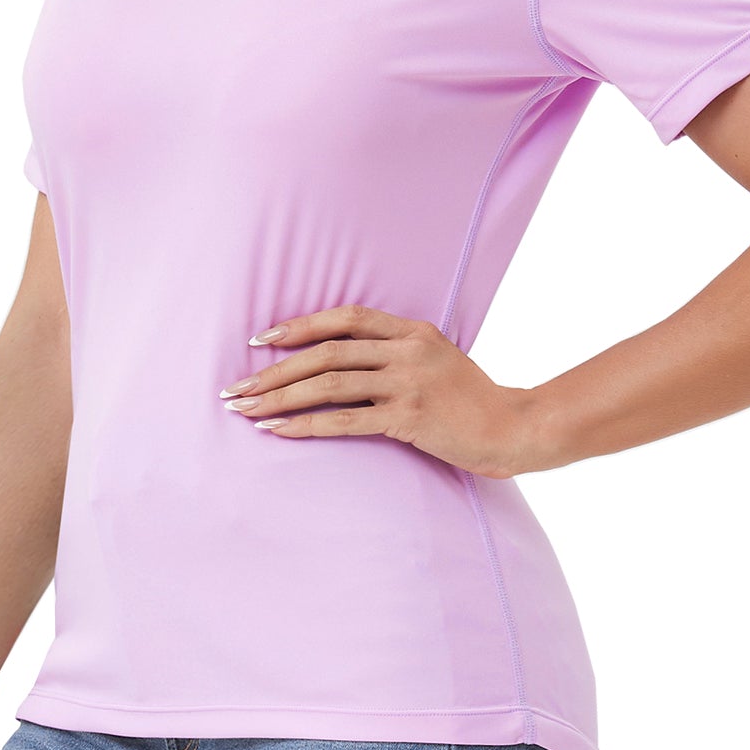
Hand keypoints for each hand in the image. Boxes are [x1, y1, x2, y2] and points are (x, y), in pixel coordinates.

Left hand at [221, 308, 545, 476]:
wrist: (512, 429)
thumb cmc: (470, 401)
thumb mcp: (438, 359)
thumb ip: (397, 352)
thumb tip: (341, 359)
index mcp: (414, 330)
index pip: (345, 318)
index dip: (300, 326)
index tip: (262, 339)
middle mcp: (409, 351)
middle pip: (327, 353)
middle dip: (274, 370)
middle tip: (236, 387)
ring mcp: (409, 383)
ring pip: (329, 385)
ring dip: (280, 397)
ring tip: (245, 411)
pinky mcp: (409, 419)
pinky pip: (345, 420)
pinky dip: (306, 424)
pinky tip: (279, 431)